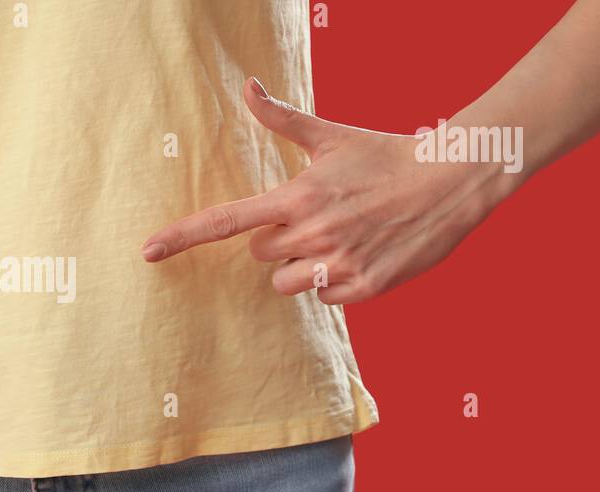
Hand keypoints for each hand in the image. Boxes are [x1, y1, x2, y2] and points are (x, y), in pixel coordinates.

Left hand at [141, 76, 514, 303]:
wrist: (452, 181)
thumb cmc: (384, 155)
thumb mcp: (331, 136)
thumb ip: (282, 118)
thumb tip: (246, 86)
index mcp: (296, 196)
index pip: (226, 220)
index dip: (183, 236)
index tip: (148, 250)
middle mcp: (311, 233)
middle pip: (259, 255)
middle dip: (279, 241)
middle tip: (319, 217)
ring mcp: (338, 264)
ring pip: (286, 283)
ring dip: (301, 267)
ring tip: (340, 237)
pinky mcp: (365, 288)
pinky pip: (323, 297)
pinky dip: (336, 283)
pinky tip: (362, 254)